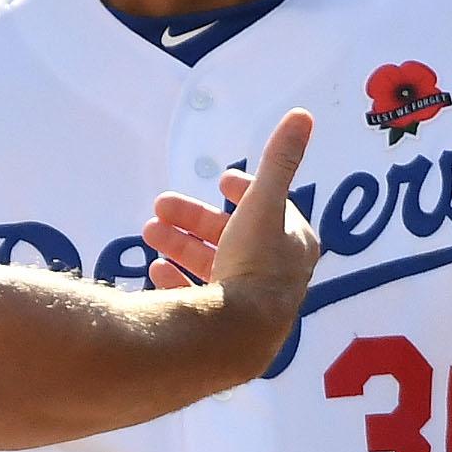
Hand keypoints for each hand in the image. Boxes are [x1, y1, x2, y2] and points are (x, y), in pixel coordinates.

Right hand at [141, 110, 317, 336]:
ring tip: (148, 232)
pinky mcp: (224, 330)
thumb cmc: (256, 265)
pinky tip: (157, 270)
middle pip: (232, 237)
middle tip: (160, 204)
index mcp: (292, 246)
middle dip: (195, 218)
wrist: (237, 337)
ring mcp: (248, 306)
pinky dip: (178, 280)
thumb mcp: (263, 204)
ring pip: (212, 265)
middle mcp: (275, 276)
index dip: (247, 191)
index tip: (221, 179)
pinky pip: (198, 300)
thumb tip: (303, 114)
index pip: (273, 210)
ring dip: (180, 245)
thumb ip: (279, 160)